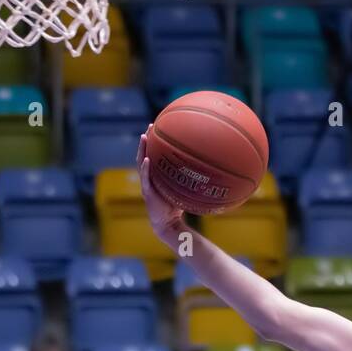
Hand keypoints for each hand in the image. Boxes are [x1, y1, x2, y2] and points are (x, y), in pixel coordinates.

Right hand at [137, 133, 186, 249]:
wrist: (169, 225)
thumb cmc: (178, 208)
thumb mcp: (185, 190)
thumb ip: (191, 179)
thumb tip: (210, 169)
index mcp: (157, 175)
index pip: (154, 154)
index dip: (155, 141)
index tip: (160, 126)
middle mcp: (150, 177)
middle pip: (145, 154)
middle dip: (147, 140)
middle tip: (151, 126)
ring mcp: (147, 184)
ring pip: (141, 163)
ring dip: (142, 150)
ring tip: (144, 137)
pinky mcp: (147, 193)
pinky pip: (145, 179)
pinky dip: (146, 169)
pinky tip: (147, 159)